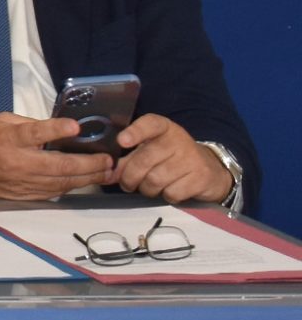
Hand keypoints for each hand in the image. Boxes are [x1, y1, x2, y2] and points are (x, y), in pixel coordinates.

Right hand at [0, 114, 115, 199]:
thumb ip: (30, 126)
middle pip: (59, 166)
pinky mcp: (24, 196)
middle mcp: (16, 164)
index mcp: (7, 140)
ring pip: (62, 183)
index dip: (55, 130)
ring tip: (108, 171)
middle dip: (89, 164)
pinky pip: (55, 192)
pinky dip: (73, 186)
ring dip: (88, 178)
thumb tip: (60, 130)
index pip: (34, 134)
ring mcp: (21, 183)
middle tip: (109, 159)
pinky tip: (87, 180)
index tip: (76, 126)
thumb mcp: (0, 122)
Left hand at [112, 114, 234, 204]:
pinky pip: (172, 192)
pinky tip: (169, 190)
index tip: (122, 141)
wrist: (211, 170)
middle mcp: (178, 140)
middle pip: (144, 160)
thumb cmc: (172, 158)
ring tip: (149, 187)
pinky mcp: (201, 178)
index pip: (150, 124)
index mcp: (164, 128)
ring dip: (146, 189)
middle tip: (127, 184)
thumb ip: (129, 159)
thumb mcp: (152, 150)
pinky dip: (165, 196)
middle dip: (130, 176)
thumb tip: (108, 174)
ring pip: (155, 180)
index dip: (135, 132)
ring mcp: (192, 158)